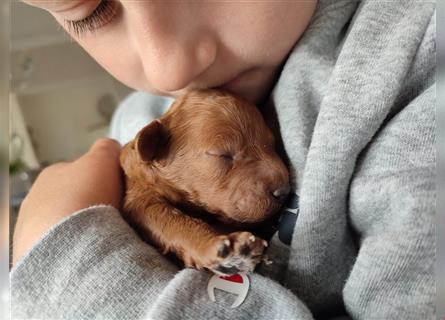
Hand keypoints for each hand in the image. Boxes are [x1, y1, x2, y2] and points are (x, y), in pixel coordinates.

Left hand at [12, 138, 122, 265]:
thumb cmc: (86, 197)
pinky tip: (87, 252)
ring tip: (100, 237)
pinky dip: (73, 249)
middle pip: (69, 198)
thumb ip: (107, 149)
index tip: (115, 190)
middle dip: (88, 205)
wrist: (69, 247)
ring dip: (80, 229)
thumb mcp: (104, 159)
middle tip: (111, 215)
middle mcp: (35, 199)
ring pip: (63, 225)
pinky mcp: (33, 256)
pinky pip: (60, 248)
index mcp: (50, 174)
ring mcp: (31, 229)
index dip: (100, 179)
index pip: (78, 171)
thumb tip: (112, 148)